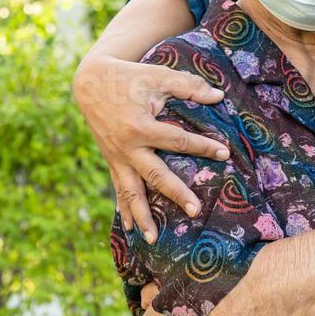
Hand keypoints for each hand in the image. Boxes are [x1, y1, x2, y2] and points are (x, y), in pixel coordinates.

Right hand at [72, 54, 229, 241]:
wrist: (89, 82)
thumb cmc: (128, 77)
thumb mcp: (158, 76)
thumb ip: (188, 86)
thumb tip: (218, 96)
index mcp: (140, 126)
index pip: (178, 140)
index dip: (202, 146)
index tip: (224, 154)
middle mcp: (127, 147)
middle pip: (155, 175)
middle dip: (176, 194)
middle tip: (195, 210)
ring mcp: (116, 157)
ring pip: (131, 192)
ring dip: (141, 216)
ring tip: (151, 239)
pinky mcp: (111, 161)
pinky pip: (118, 188)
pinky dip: (124, 209)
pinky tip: (130, 229)